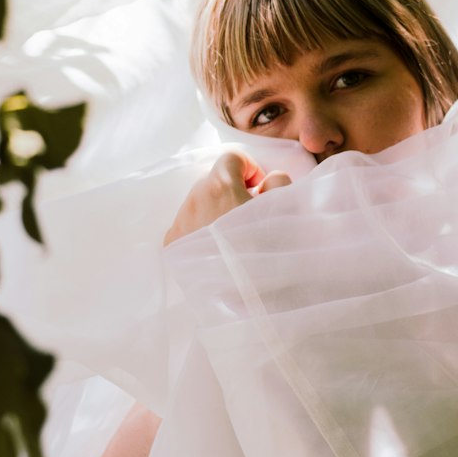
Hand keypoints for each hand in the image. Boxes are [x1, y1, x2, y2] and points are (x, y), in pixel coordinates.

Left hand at [163, 150, 290, 246]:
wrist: (245, 298)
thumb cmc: (268, 252)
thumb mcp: (285, 212)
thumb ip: (279, 184)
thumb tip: (268, 180)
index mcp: (221, 185)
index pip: (232, 158)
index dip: (251, 170)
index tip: (260, 191)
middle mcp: (194, 198)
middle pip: (213, 180)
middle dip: (233, 191)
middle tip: (251, 216)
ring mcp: (180, 221)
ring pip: (199, 202)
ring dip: (216, 210)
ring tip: (234, 237)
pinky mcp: (172, 244)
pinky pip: (187, 224)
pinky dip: (201, 229)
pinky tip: (217, 249)